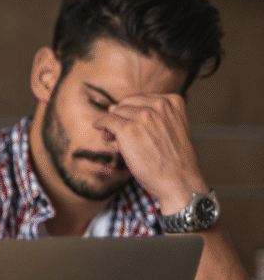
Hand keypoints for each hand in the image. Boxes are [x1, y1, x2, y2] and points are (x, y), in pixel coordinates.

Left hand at [100, 94, 208, 213]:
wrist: (179, 180)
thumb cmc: (173, 159)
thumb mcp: (173, 128)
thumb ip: (151, 116)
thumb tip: (112, 107)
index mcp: (173, 101)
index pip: (141, 99)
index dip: (131, 112)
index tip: (130, 124)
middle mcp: (159, 105)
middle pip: (126, 104)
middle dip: (120, 117)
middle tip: (118, 133)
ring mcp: (143, 116)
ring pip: (115, 113)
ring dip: (111, 125)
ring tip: (114, 140)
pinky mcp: (127, 129)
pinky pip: (106, 120)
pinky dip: (100, 123)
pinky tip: (99, 128)